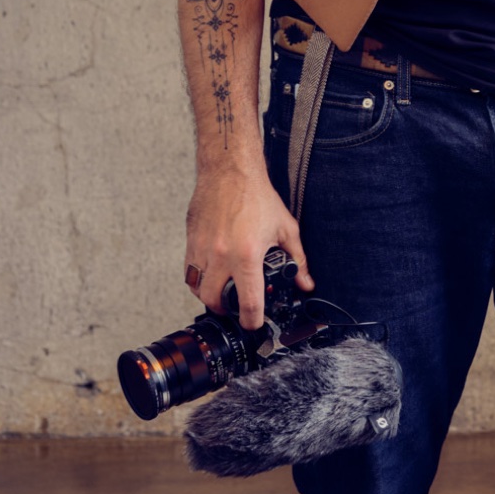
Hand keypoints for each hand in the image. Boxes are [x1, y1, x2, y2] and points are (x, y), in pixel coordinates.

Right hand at [184, 164, 312, 329]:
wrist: (230, 171)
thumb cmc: (257, 196)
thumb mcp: (286, 228)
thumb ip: (298, 259)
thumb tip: (306, 282)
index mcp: (247, 255)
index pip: (248, 302)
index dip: (252, 320)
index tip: (255, 322)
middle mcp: (221, 255)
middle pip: (214, 301)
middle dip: (226, 310)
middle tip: (235, 307)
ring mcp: (202, 249)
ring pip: (196, 288)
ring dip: (208, 295)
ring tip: (222, 290)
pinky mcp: (190, 241)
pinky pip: (188, 270)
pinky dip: (198, 278)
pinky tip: (211, 272)